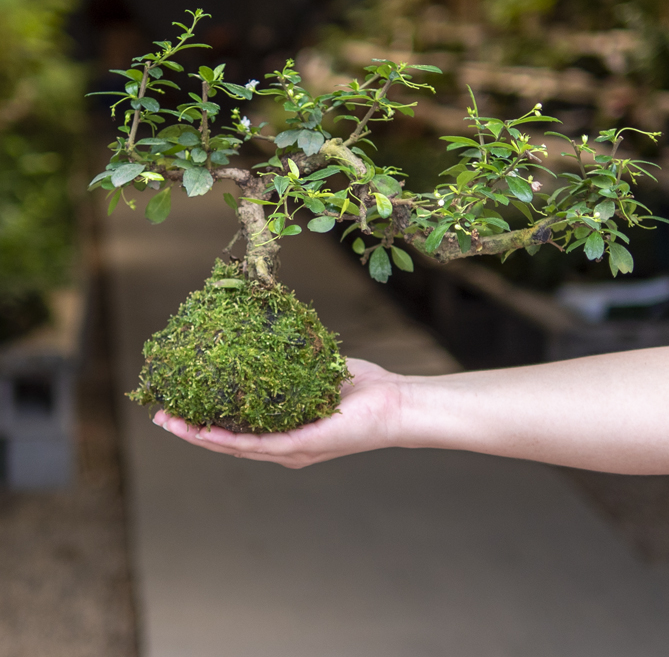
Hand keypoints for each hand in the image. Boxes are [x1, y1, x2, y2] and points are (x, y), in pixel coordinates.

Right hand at [152, 358, 403, 467]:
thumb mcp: (317, 369)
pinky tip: (204, 432)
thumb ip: (291, 359)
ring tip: (170, 423)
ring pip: (235, 445)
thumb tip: (267, 330)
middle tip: (161, 415)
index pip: (237, 427)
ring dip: (199, 435)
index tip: (178, 403)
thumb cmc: (362, 387)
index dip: (205, 418)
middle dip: (192, 429)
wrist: (396, 403)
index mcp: (285, 429)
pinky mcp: (302, 446)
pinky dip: (229, 439)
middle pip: (228, 440)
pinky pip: (257, 445)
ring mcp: (291, 449)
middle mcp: (284, 445)